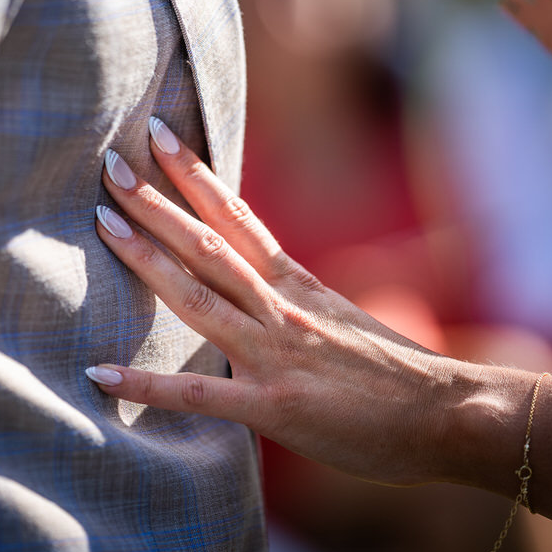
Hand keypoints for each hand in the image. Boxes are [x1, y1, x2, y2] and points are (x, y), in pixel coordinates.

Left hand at [88, 117, 461, 486]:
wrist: (453, 415)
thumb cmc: (397, 375)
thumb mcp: (342, 320)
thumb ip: (294, 303)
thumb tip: (257, 294)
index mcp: (298, 285)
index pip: (237, 216)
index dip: (195, 173)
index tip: (158, 136)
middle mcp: (282, 309)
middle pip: (209, 244)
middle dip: (156, 202)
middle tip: (109, 165)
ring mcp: (276, 354)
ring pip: (199, 297)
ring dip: (147, 259)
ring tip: (101, 225)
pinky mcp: (274, 405)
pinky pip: (198, 394)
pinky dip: (145, 386)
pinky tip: (99, 375)